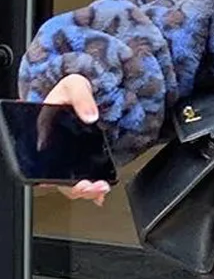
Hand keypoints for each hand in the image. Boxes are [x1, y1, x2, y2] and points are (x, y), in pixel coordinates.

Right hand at [39, 74, 110, 206]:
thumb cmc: (69, 89)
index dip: (59, 179)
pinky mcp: (83, 156)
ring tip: (101, 190)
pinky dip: (93, 188)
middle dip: (78, 188)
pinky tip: (102, 192)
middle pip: (61, 179)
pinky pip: (84, 175)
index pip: (46, 166)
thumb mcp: (74, 85)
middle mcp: (55, 152)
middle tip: (93, 188)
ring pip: (72, 181)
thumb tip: (90, 116)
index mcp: (46, 136)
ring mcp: (69, 156)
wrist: (79, 88)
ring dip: (87, 190)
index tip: (75, 182)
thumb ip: (81, 98)